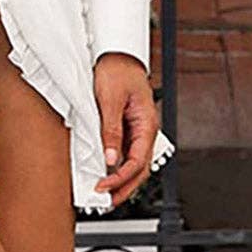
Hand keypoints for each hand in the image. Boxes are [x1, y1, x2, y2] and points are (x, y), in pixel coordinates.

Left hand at [92, 51, 158, 205]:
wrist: (116, 51)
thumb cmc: (117, 69)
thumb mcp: (110, 100)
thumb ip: (111, 130)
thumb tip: (110, 159)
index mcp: (147, 124)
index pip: (137, 163)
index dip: (120, 179)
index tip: (104, 187)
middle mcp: (145, 129)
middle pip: (139, 168)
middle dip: (124, 187)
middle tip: (106, 200)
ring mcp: (138, 128)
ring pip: (134, 162)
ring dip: (122, 178)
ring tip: (106, 190)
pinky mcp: (128, 124)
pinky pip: (126, 149)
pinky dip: (117, 163)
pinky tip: (106, 169)